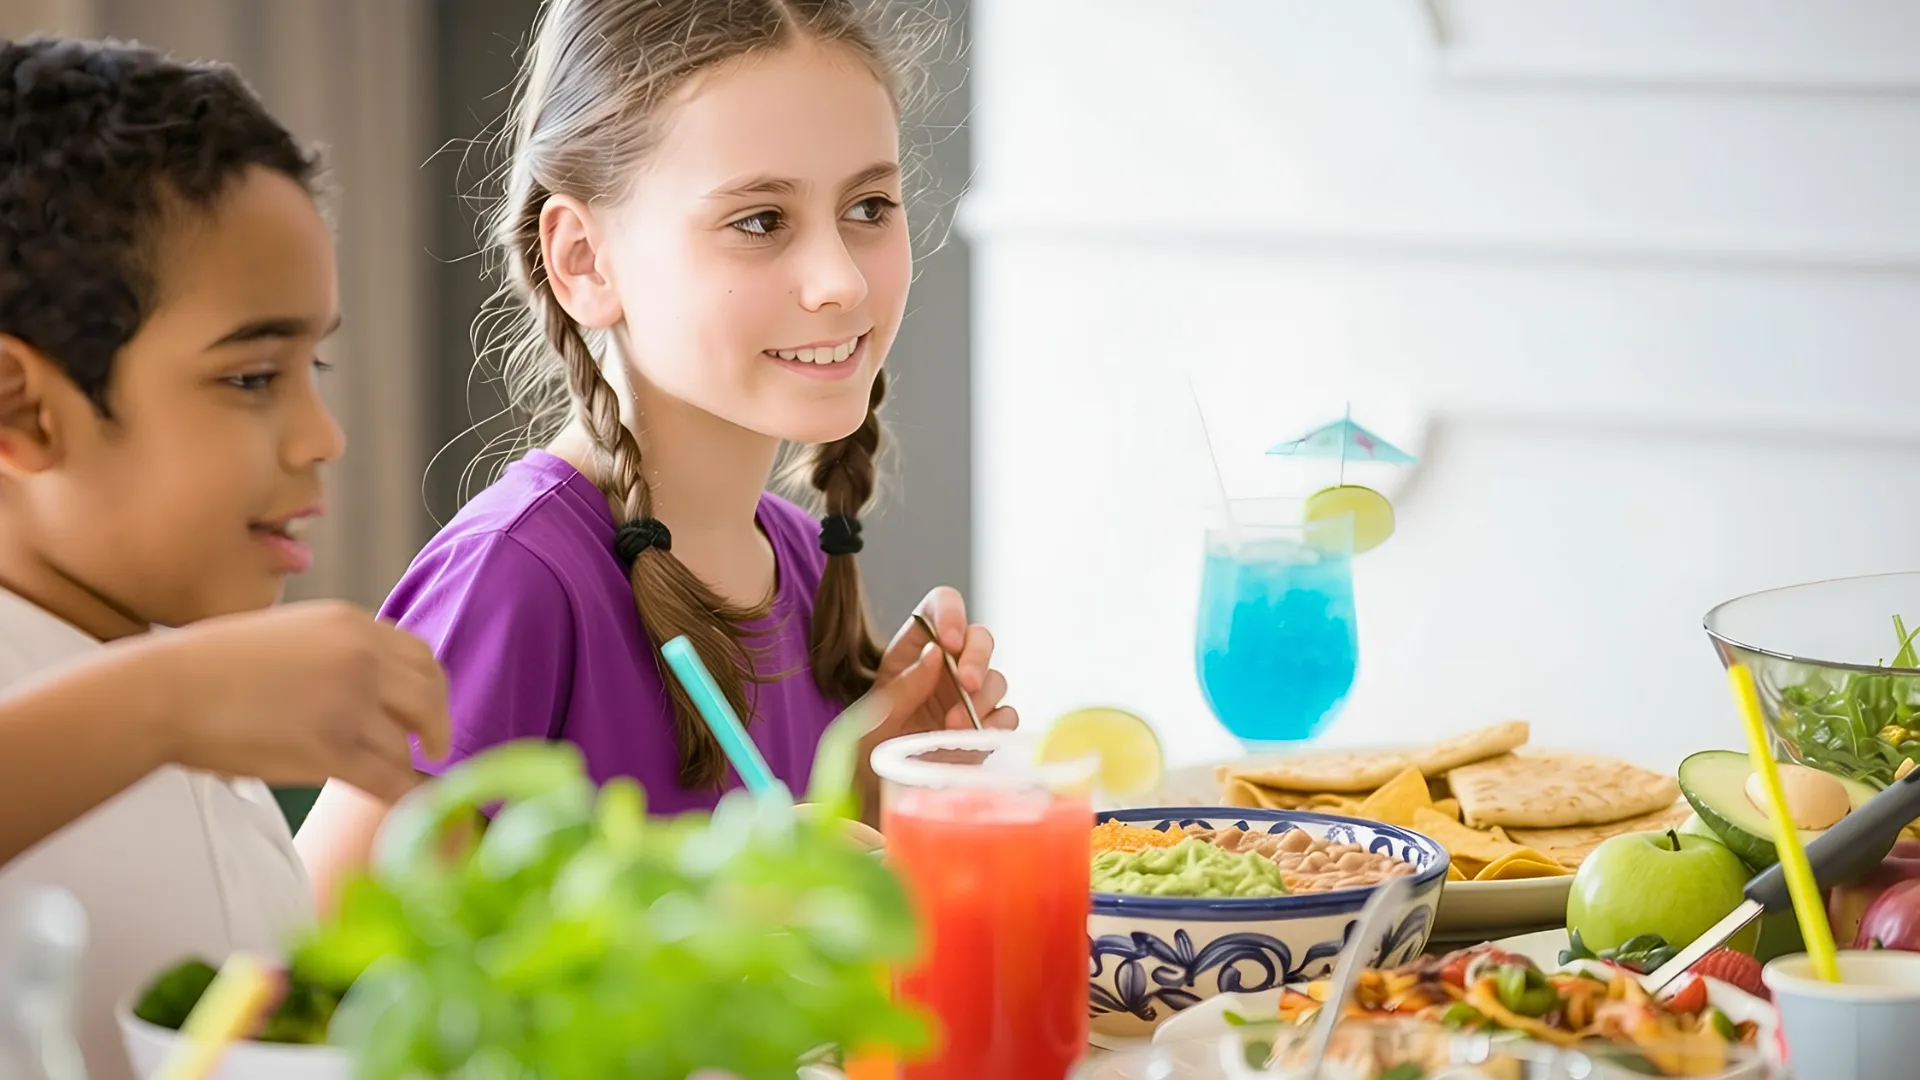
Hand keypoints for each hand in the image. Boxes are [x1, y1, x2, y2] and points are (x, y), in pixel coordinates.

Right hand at [144, 601, 450, 802]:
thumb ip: (341, 650)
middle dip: (437, 726)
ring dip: (402, 763)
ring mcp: (350, 702)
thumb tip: (379, 681)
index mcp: (352, 624)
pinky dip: (407, 795)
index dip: (431, 687)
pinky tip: (410, 805)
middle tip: (434, 748)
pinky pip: (391, 779)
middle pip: (430, 697)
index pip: (421, 656)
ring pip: (405, 743)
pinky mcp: (333, 749)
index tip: (428, 708)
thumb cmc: (214, 667)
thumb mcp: (293, 633)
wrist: (168, 690)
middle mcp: (362, 658)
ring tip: (393, 775)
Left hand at [869, 586, 1016, 741]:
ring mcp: (969, 698)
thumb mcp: (875, 715)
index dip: (950, 613)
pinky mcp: (984, 728)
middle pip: (979, 638)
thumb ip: (904, 685)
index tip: (949, 641)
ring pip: (996, 678)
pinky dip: (997, 725)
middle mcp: (946, 666)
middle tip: (967, 683)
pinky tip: (976, 738)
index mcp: (913, 649)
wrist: (879, 789)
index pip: (939, 607)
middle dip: (978, 657)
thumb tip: (936, 653)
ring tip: (954, 727)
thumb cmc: (869, 747)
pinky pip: (1006, 716)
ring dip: (982, 700)